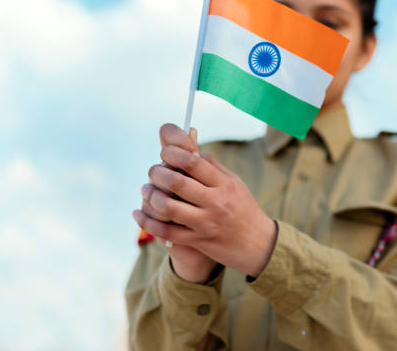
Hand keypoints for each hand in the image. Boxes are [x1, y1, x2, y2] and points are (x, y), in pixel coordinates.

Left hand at [132, 140, 277, 277]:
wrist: (259, 245)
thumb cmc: (245, 210)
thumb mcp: (235, 185)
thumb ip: (214, 168)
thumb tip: (192, 152)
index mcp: (224, 185)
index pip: (194, 163)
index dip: (173, 154)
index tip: (164, 152)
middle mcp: (215, 202)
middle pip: (178, 182)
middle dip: (158, 173)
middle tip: (152, 170)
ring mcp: (206, 223)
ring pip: (169, 207)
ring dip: (151, 196)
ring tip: (146, 190)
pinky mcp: (198, 241)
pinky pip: (167, 232)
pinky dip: (148, 222)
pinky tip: (138, 213)